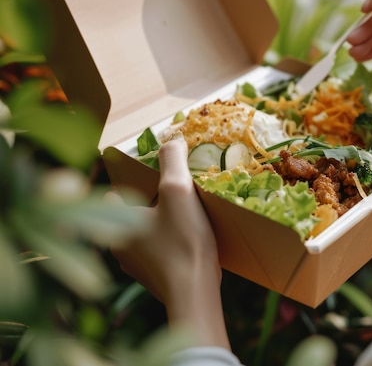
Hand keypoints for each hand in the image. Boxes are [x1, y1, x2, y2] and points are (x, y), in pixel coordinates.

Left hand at [110, 138, 229, 347]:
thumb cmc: (182, 242)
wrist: (195, 294)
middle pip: (131, 215)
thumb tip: (172, 138)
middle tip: (174, 196)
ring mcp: (137, 268)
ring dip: (161, 226)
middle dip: (149, 205)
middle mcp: (119, 249)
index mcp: (116, 225)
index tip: (153, 180)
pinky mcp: (156, 280)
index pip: (113, 196)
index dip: (132, 184)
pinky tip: (191, 242)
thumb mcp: (178, 192)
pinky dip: (171, 245)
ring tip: (186, 218)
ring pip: (145, 236)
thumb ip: (172, 161)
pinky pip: (159, 254)